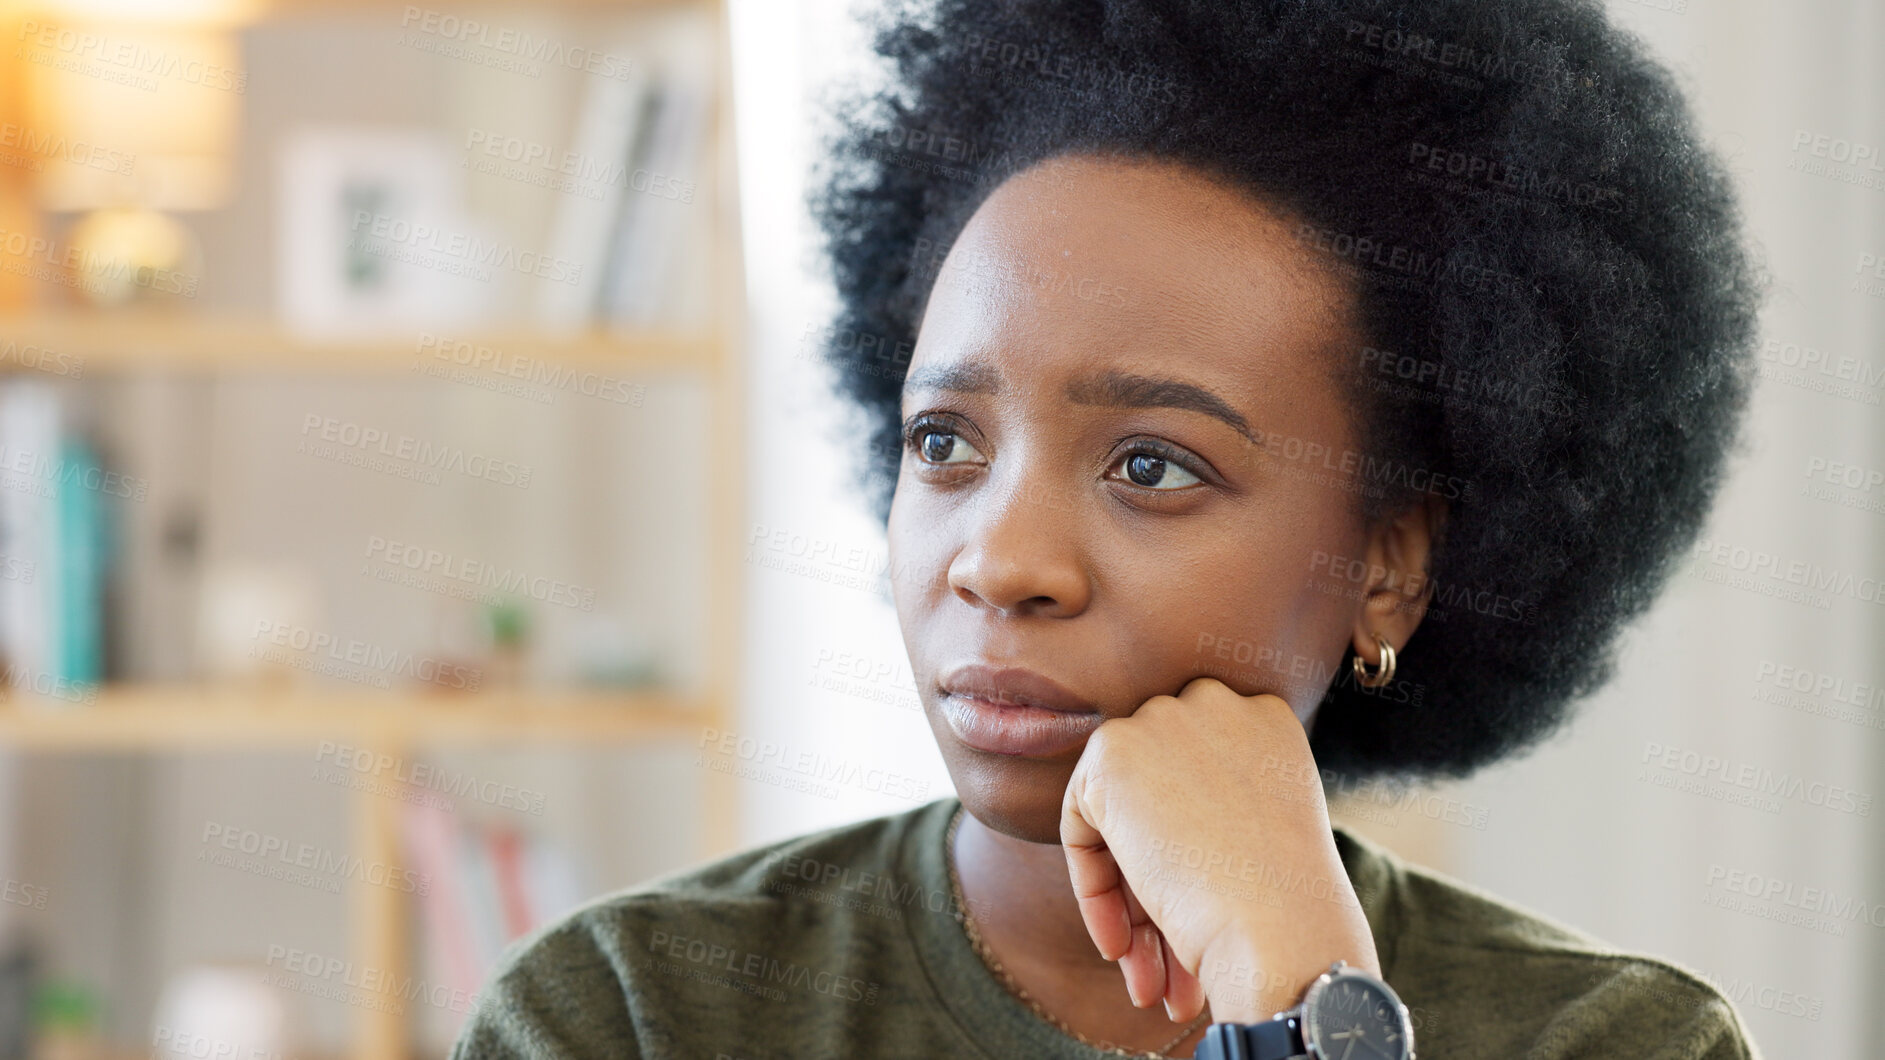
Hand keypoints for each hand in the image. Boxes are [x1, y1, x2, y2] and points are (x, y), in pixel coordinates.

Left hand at [1059, 676, 1379, 1024]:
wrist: (1281, 930)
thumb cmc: (1291, 910)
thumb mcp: (1267, 836)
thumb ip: (1217, 809)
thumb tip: (1165, 837)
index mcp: (1267, 720)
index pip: (1201, 778)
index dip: (1191, 854)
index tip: (1201, 914)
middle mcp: (1219, 702)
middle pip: (1158, 796)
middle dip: (1157, 887)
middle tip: (1171, 967)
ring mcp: (1164, 719)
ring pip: (1122, 816)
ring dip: (1133, 906)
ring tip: (1152, 984)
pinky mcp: (1112, 751)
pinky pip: (1081, 825)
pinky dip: (1095, 889)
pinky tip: (1124, 948)